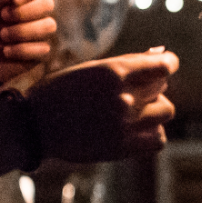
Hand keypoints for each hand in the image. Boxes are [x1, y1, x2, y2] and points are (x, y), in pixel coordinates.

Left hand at [0, 0, 55, 85]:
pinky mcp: (38, 52)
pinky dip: (22, 50)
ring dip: (23, 31)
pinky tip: (5, 52)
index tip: (15, 0)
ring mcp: (37, 32)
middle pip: (48, 3)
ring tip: (2, 35)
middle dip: (25, 12)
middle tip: (2, 17)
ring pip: (49, 26)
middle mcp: (32, 11)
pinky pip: (44, 48)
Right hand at [28, 49, 177, 160]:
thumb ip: (127, 64)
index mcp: (114, 72)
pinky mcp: (122, 147)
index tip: (164, 66)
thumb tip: (163, 55)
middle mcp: (123, 97)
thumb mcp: (91, 70)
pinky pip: (158, 138)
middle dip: (151, 86)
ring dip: (153, 109)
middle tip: (129, 91)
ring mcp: (124, 124)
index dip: (168, 64)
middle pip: (162, 87)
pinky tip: (135, 129)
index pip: (165, 66)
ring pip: (165, 111)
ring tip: (132, 110)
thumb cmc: (61, 91)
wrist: (34, 126)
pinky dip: (152, 133)